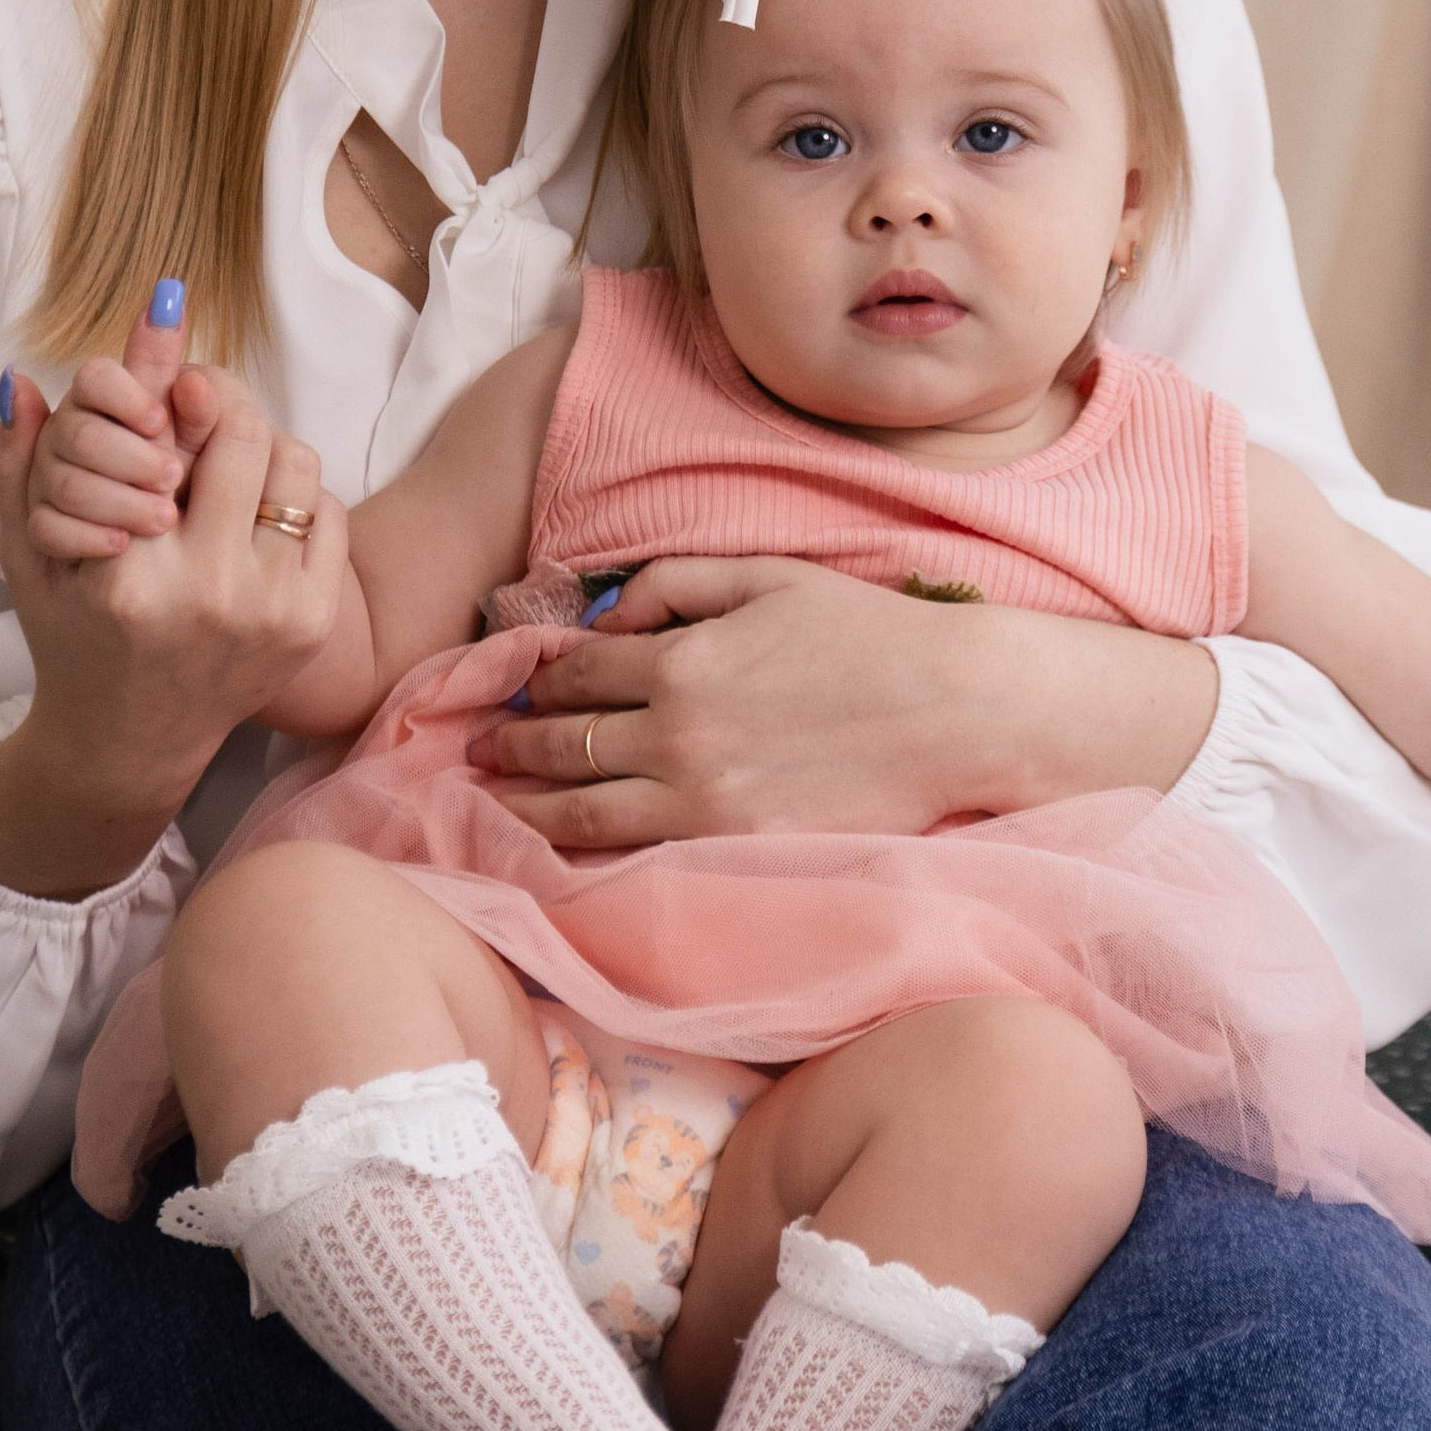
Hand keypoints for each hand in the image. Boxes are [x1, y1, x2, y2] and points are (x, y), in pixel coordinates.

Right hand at [0, 324, 348, 896]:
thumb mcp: (35, 549)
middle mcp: (206, 593)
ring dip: (262, 448)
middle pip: (244, 433)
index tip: (171, 388)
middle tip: (198, 412)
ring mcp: (271, 612)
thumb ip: (24, 461)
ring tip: (225, 467)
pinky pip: (327, 511)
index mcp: (128, 576)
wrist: (130, 740)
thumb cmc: (72, 634)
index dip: (173, 393)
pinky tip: (255, 514)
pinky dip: (295, 496)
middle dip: (220, 408)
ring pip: (296, 462)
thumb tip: (20, 377)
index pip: (170, 433)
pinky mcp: (313, 623)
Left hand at [463, 555, 1220, 854]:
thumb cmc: (868, 634)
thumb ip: (678, 580)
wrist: (955, 712)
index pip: (574, 671)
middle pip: (563, 744)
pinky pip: (637, 855)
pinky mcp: (734, 847)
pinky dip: (585, 854)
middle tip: (475, 750)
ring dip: (525, 807)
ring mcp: (702, 799)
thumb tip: (609, 610)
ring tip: (492, 805)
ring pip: (581, 812)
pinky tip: (559, 852)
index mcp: (681, 656)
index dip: (533, 677)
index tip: (511, 685)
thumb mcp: (769, 574)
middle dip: (509, 745)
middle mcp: (677, 732)